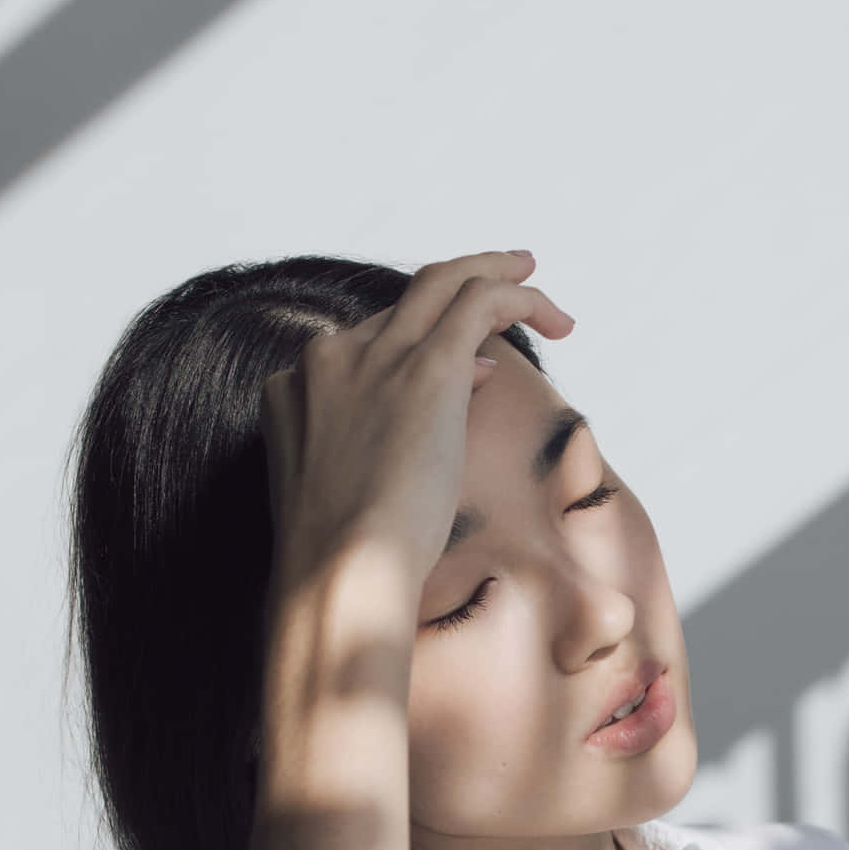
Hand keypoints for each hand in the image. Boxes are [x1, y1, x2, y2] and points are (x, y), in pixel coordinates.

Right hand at [258, 250, 574, 588]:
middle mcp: (329, 359)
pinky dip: (518, 296)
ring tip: (534, 279)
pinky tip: (553, 317)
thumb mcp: (349, 491)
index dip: (421, 347)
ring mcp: (374, 357)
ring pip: (443, 282)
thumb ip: (383, 438)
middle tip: (508, 278)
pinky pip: (479, 301)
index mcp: (295, 389)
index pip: (368, 344)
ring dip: (494, 274)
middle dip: (458, 283)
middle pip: (403, 301)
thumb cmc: (343, 561)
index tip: (469, 371)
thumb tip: (465, 381)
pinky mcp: (425, 368)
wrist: (337, 574)